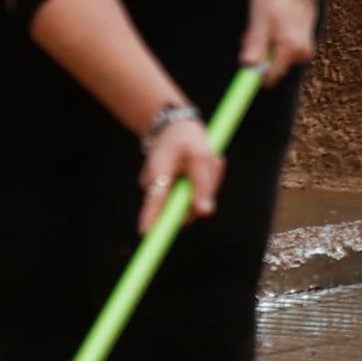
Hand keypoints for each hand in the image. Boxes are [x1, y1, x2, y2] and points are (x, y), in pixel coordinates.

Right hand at [137, 103, 226, 234]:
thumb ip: (203, 185)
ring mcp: (160, 189)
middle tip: (215, 161)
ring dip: (205, 185)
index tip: (146, 233)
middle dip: (205, 191)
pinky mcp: (168, 192)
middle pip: (183, 206)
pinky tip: (200, 165)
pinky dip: (200, 183)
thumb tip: (204, 212)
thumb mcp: (201, 155)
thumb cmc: (187, 138)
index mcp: (159, 173)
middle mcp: (155, 185)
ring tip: (208, 159)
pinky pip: (189, 196)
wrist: (174, 127)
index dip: (150, 218)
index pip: (155, 200)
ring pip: (189, 201)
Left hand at [245, 0, 323, 77]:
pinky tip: (273, 26)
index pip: (269, 77)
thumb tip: (248, 68)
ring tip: (264, 25)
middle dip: (259, 56)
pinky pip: (283, 52)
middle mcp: (302, 53)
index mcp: (291, 49)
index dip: (253, 75)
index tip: (243, 66)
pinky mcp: (304, 44)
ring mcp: (305, 49)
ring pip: (276, 59)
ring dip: (265, 48)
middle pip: (272, 69)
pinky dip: (273, 43)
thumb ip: (255, 47)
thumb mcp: (259, 21)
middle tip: (253, 33)